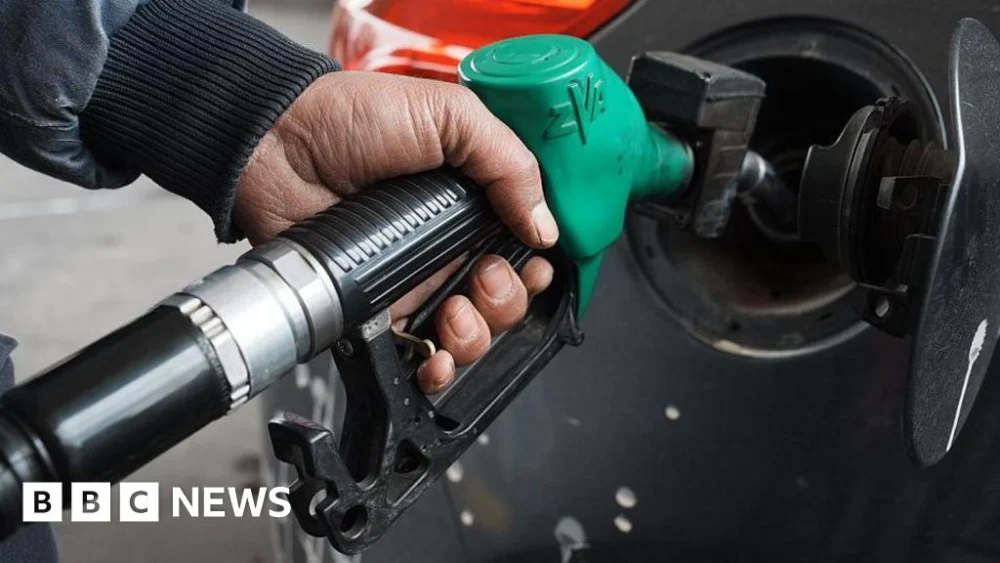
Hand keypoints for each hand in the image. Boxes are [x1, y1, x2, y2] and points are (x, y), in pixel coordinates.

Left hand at [235, 71, 556, 393]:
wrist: (278, 144)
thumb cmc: (353, 117)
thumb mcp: (450, 115)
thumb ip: (509, 162)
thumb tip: (547, 226)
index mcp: (472, 199)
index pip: (525, 246)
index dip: (537, 264)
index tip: (535, 263)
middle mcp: (448, 242)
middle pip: (505, 296)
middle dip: (508, 300)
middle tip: (486, 276)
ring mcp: (415, 277)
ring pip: (470, 331)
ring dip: (476, 335)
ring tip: (455, 311)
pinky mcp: (379, 307)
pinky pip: (417, 352)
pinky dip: (436, 369)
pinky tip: (437, 360)